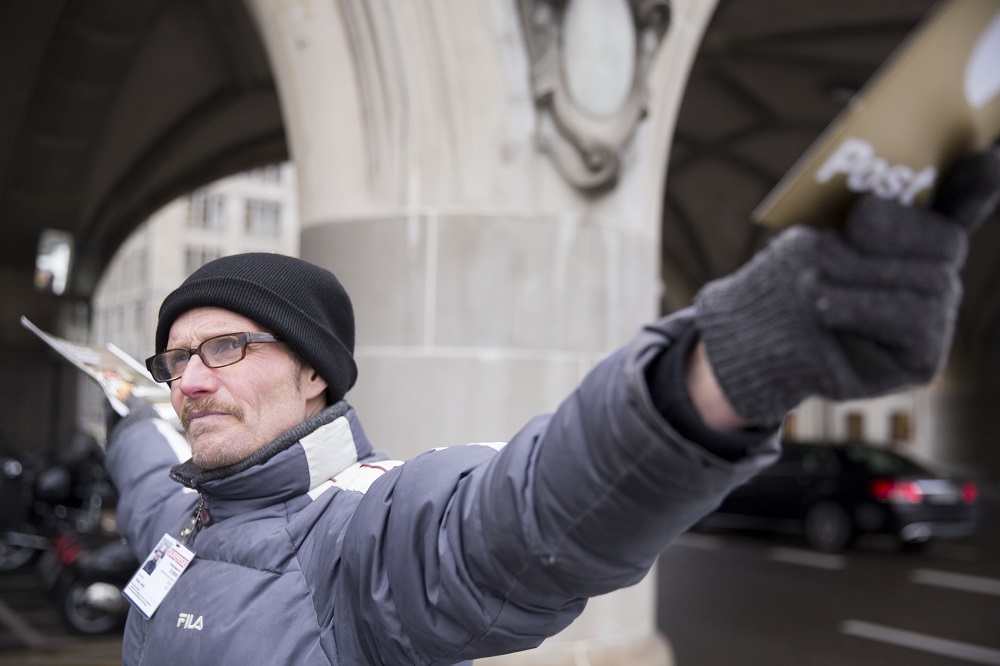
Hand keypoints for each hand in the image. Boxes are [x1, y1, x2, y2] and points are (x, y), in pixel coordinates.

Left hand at [693, 144, 999, 425]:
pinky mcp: (924, 356)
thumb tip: (880, 204)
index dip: (977, 184)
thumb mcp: (815, 237)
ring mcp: (935, 318)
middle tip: (831, 245)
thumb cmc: (786, 286)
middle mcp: (932, 275)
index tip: (989, 157)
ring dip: (858, 277)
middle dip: (886, 235)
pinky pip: (916, 318)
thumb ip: (858, 223)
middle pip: (945, 240)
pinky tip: (825, 311)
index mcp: (911, 239)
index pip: (960, 203)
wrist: (759, 345)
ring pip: (929, 280)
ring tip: (811, 287)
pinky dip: (863, 307)